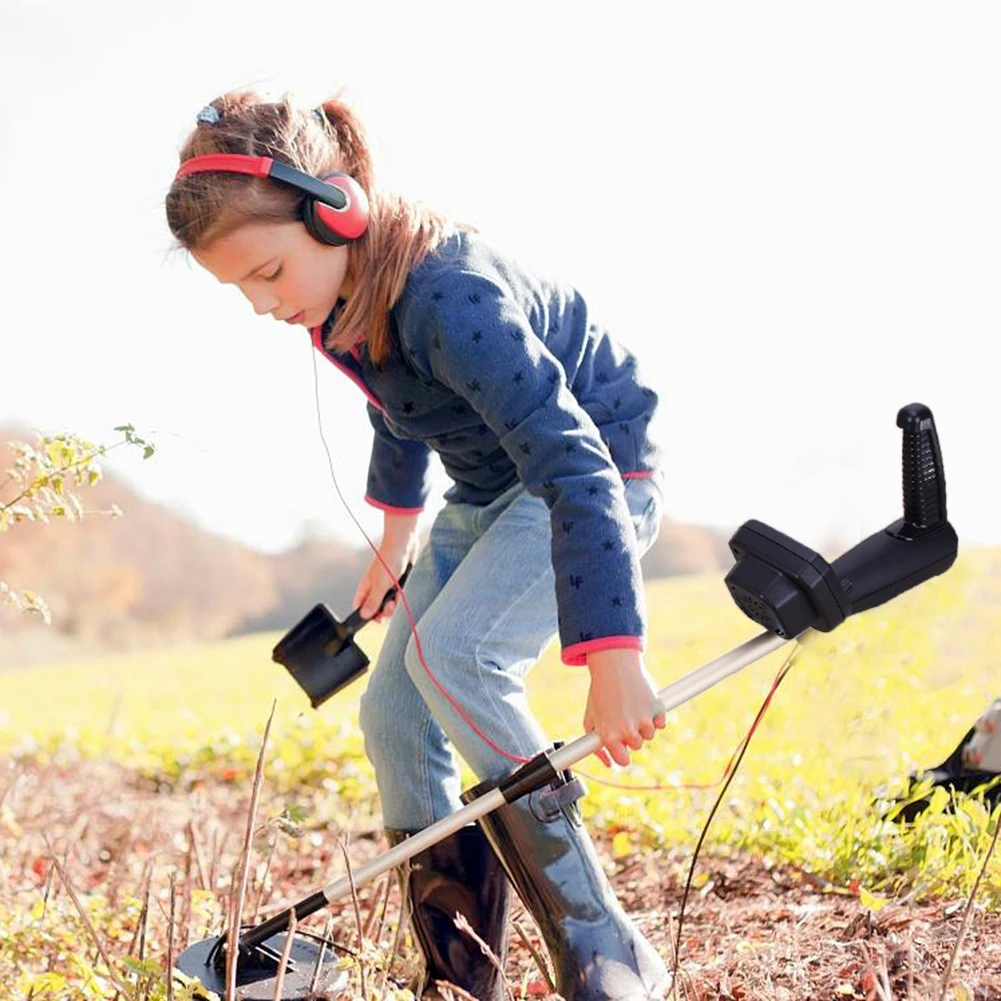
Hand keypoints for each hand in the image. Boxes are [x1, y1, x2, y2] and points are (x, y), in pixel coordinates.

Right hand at [353, 534, 419, 621]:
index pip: (361, 608)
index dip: (368, 615)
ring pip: (389, 603)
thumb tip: (364, 615)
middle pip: (376, 608)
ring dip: (395, 601)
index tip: (377, 618)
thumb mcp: (381, 584)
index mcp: (365, 588)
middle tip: (391, 604)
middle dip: (385, 610)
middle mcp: (374, 588)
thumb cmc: (390, 559)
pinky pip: (398, 596)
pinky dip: (402, 594)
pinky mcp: (396, 584)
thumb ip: (373, 601)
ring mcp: (385, 586)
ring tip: (398, 592)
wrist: (405, 545)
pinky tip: (402, 588)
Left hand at [582, 649, 665, 767]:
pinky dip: (655, 715)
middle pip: (637, 746)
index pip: (623, 761)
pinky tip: (642, 702)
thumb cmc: (600, 693)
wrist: (613, 665)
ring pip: (649, 735)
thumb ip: (595, 745)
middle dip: (631, 734)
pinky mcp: (657, 708)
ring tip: (631, 706)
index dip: (623, 754)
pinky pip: (661, 723)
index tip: (622, 747)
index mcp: (609, 735)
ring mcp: (643, 720)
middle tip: (623, 716)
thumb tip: (608, 763)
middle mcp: (627, 730)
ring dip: (643, 724)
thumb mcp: (590, 719)